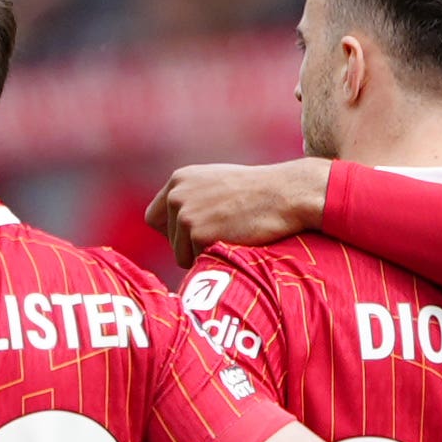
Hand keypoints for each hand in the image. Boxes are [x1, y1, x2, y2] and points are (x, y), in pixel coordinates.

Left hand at [153, 158, 328, 250]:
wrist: (286, 193)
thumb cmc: (261, 192)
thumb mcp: (219, 183)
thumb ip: (195, 196)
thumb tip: (182, 222)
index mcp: (179, 180)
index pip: (155, 217)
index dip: (173, 232)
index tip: (195, 236)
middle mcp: (176, 194)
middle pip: (168, 239)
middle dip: (189, 246)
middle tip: (220, 239)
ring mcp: (184, 214)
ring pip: (180, 254)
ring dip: (203, 255)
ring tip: (232, 239)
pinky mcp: (196, 233)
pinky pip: (196, 262)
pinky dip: (215, 259)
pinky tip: (236, 243)